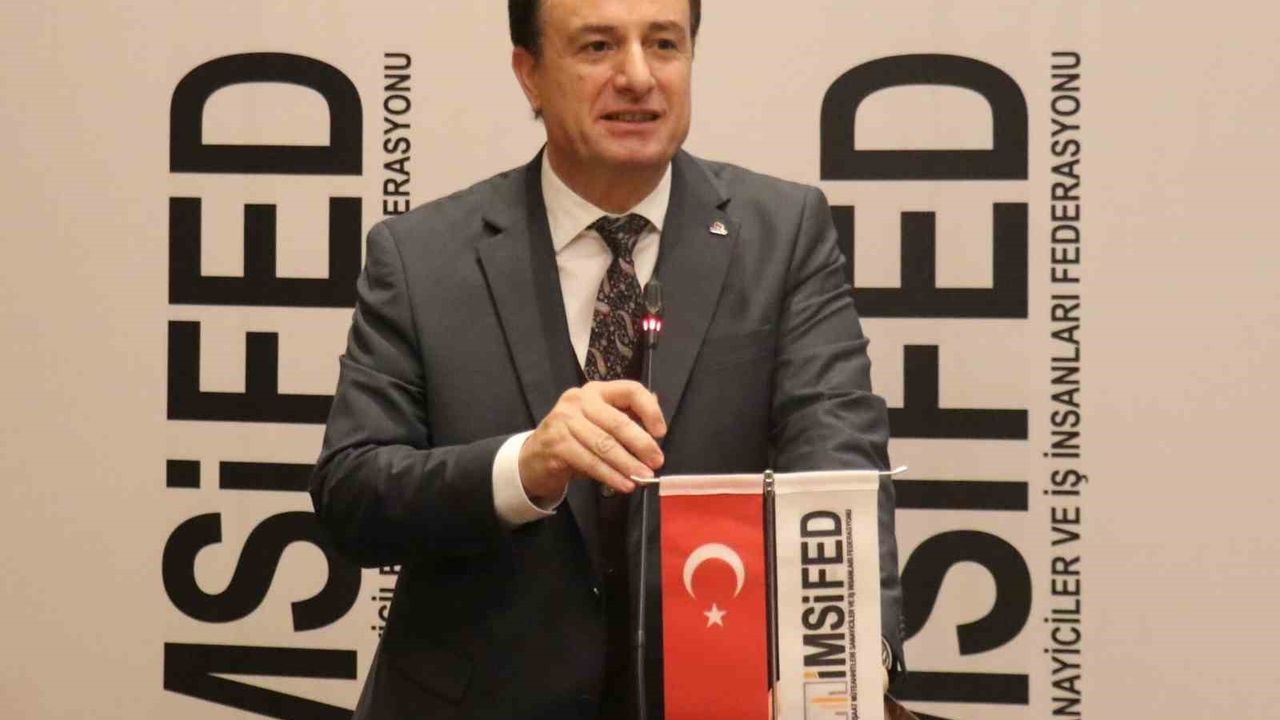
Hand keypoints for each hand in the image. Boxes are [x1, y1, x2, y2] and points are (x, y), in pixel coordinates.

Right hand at [518, 380, 666, 499]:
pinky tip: (624, 484)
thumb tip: (656, 412)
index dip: (649, 410)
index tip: (660, 432)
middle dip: (641, 444)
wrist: (534, 458)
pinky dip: (610, 476)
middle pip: (618, 421)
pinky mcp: (557, 444)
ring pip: (605, 444)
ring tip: (643, 477)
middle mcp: (579, 400)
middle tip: (657, 462)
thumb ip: (626, 416)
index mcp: (596, 391)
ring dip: (628, 464)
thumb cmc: (574, 439)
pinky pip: (590, 462)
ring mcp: (565, 420)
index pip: (630, 390)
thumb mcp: (600, 424)